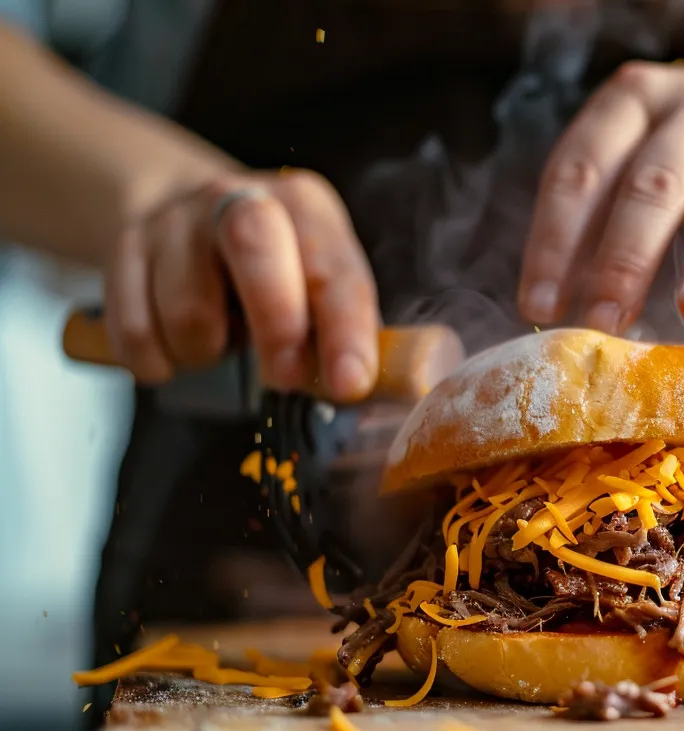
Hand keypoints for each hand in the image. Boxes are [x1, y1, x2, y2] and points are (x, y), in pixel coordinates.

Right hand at [103, 169, 381, 402]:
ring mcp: (175, 219)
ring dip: (207, 352)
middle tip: (281, 377)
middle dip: (275, 325)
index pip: (333, 269)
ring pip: (187, 308)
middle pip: (254, 246)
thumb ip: (341, 328)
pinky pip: (135, 330)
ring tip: (221, 344)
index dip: (345, 331)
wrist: (181, 214)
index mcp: (306, 208)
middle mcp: (240, 198)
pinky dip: (158, 360)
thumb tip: (368, 388)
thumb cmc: (272, 268)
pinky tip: (176, 348)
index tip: (348, 382)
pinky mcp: (124, 246)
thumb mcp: (316, 282)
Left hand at [518, 58, 683, 335]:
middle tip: (602, 322)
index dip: (555, 241)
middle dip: (624, 258)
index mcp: (632, 101)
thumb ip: (593, 215)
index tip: (538, 307)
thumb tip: (555, 304)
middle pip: (655, 184)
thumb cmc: (672, 147)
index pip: (582, 170)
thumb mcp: (626, 154)